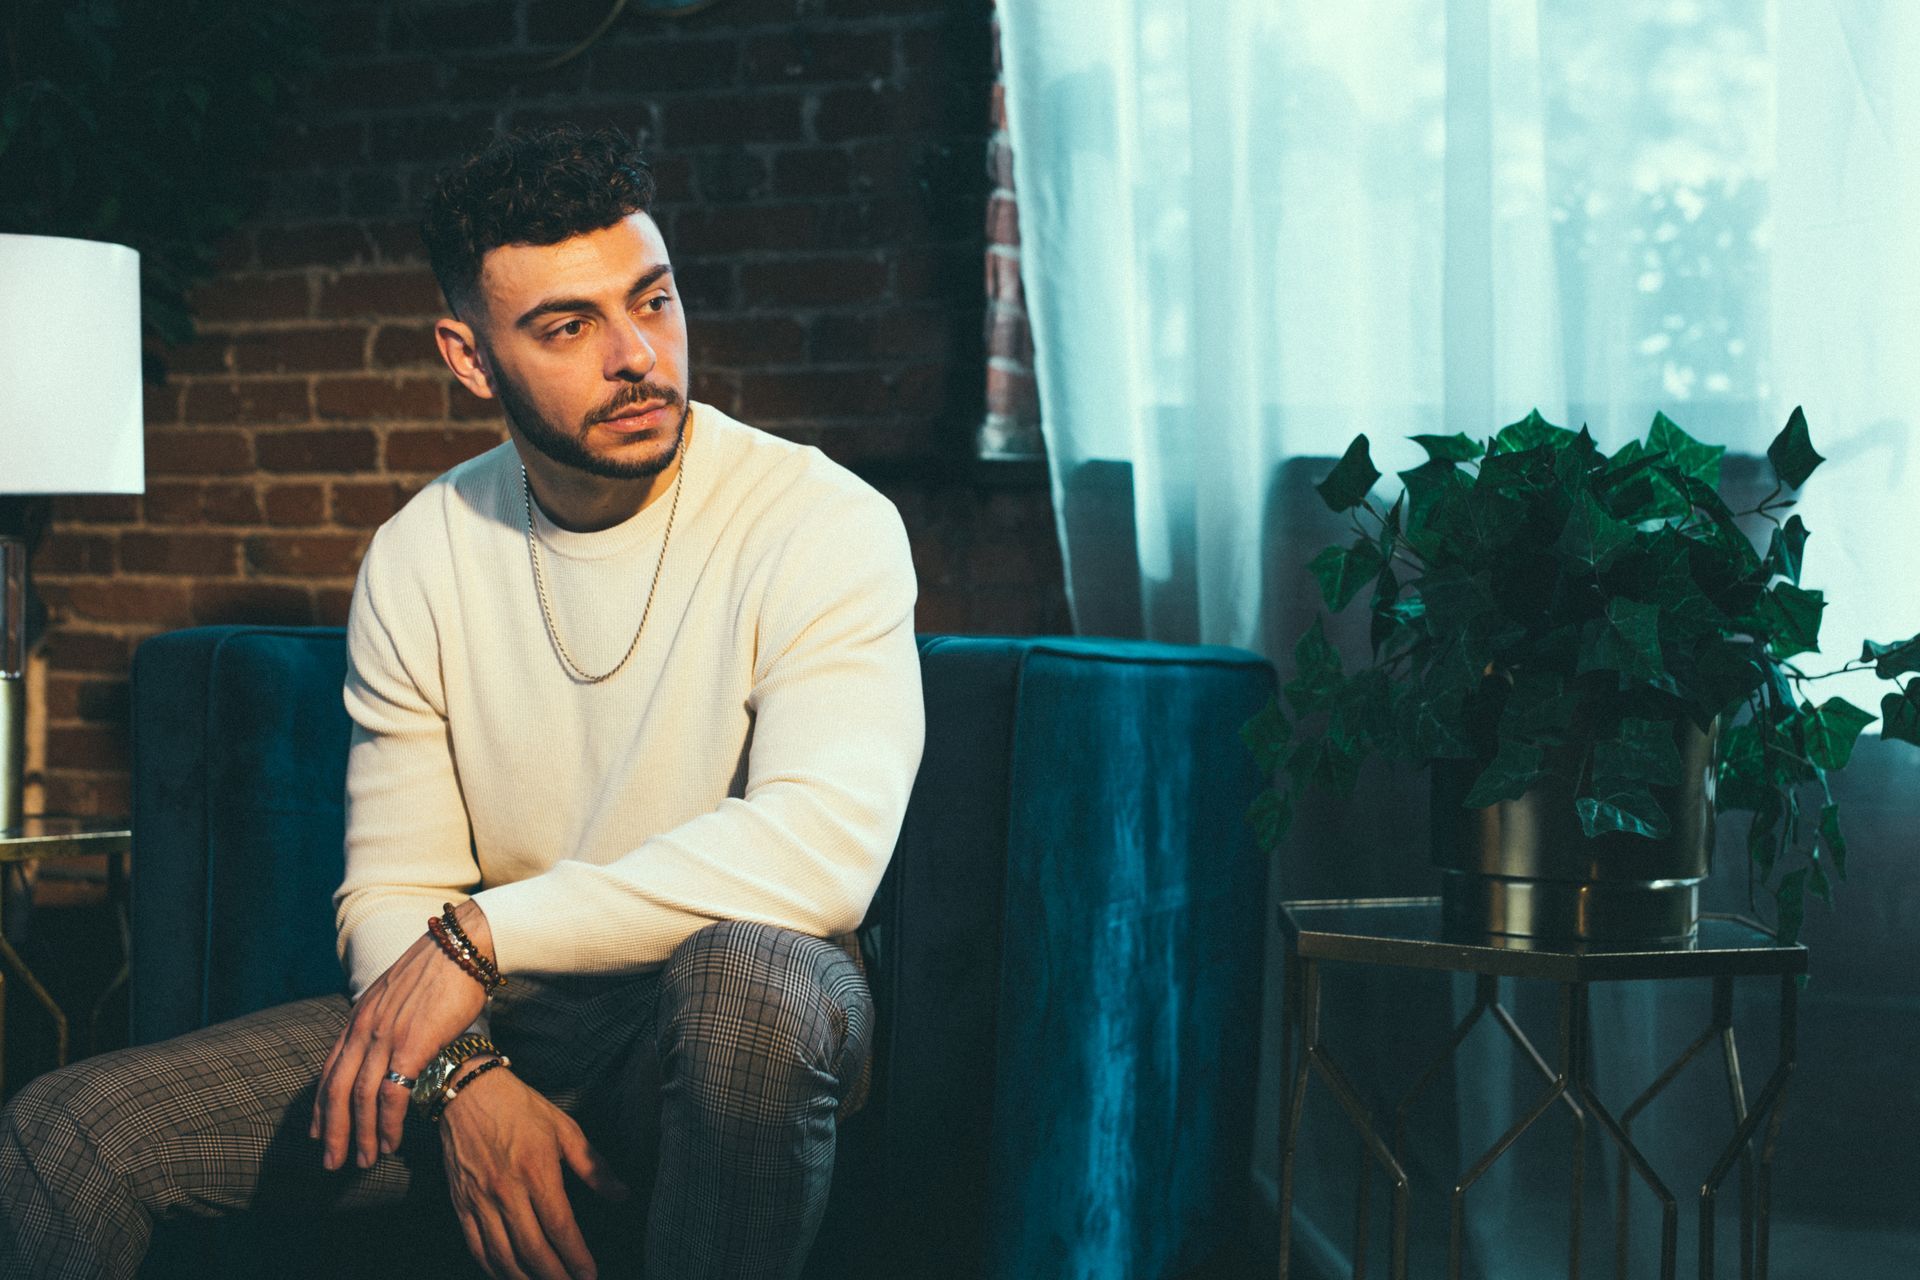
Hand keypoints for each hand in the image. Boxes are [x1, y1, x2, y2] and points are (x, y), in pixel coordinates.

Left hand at [309, 900, 493, 1169]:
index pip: (329, 1069)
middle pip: (336, 1090)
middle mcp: (365, 1027)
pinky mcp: (411, 1044)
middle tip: (331, 1163)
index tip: (318, 1133)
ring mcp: (385, 1036)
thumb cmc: (443, 969)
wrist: (464, 945)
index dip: (321, 1105)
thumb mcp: (402, 994)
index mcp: (360, 1016)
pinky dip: (387, 1124)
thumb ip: (391, 1020)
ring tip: (364, 1161)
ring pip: (359, 1098)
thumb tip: (396, 1046)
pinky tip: (391, 1142)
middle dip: (331, 1131)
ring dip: (359, 1135)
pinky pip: (391, 1095)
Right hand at [439, 1064, 629, 1279]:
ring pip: (502, 1256)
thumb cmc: (521, 1107)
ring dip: (525, 1279)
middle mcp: (506, 1190)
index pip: (560, 1226)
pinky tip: (509, 1276)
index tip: (590, 1275)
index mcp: (536, 1170)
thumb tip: (621, 1195)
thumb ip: (594, 1166)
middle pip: (532, 1249)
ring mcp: (479, 1200)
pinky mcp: (461, 1203)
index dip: (576, 1256)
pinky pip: (476, 1247)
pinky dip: (493, 1269)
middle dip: (555, 1276)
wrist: (467, 1091)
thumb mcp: (564, 1128)